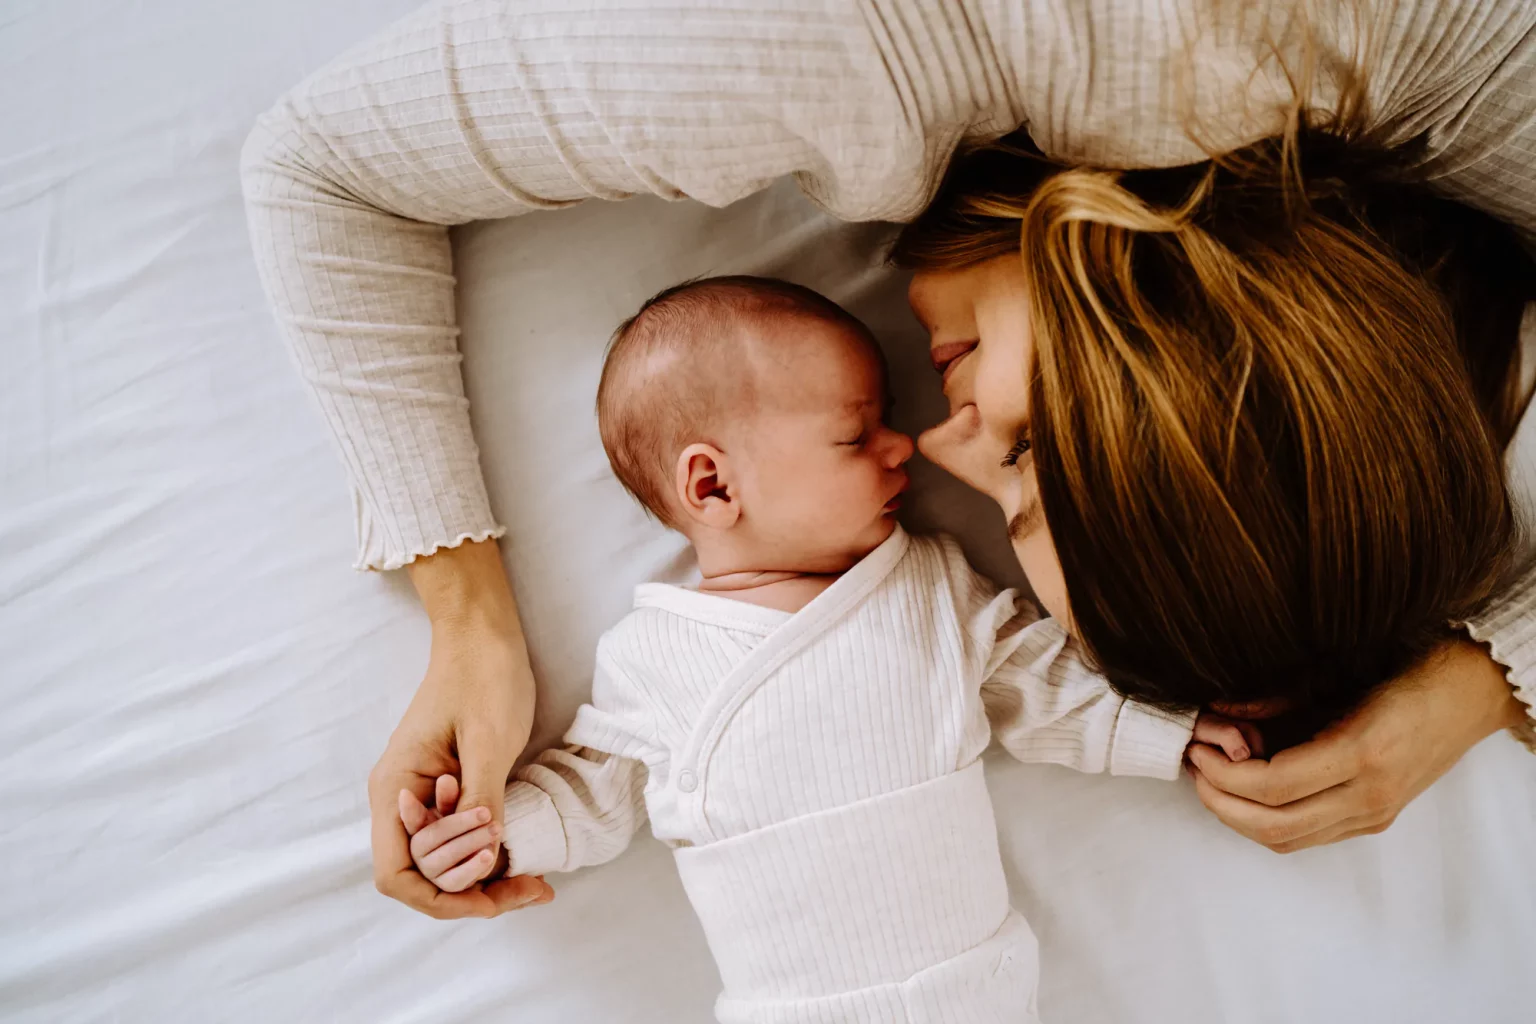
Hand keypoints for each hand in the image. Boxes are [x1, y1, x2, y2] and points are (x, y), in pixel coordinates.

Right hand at [367, 540, 553, 917]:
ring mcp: (424, 797)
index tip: (490, 899)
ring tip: (535, 880)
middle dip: (474, 891)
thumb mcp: (488, 739)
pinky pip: (461, 840)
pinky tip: (525, 858)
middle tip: (533, 885)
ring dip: (486, 878)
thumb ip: (481, 797)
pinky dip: (491, 855)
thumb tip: (486, 853)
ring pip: (444, 864)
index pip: (397, 874)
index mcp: (395, 787)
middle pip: (424, 876)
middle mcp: (401, 800)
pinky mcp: (449, 792)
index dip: (440, 898)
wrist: (485, 634)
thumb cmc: (483, 676)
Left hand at [1186, 639, 1526, 852]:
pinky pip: (1308, 836)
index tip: (1196, 749)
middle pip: (1274, 826)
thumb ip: (1277, 698)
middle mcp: (1372, 794)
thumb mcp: (1339, 672)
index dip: (1223, 775)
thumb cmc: (1405, 667)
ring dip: (1239, 817)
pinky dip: (1267, 821)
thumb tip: (1218, 712)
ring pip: (1289, 840)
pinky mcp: (1375, 819)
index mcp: (1364, 752)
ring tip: (1210, 780)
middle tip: (1193, 768)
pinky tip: (1244, 792)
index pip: (1273, 785)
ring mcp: (1376, 813)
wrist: (1471, 691)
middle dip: (1221, 803)